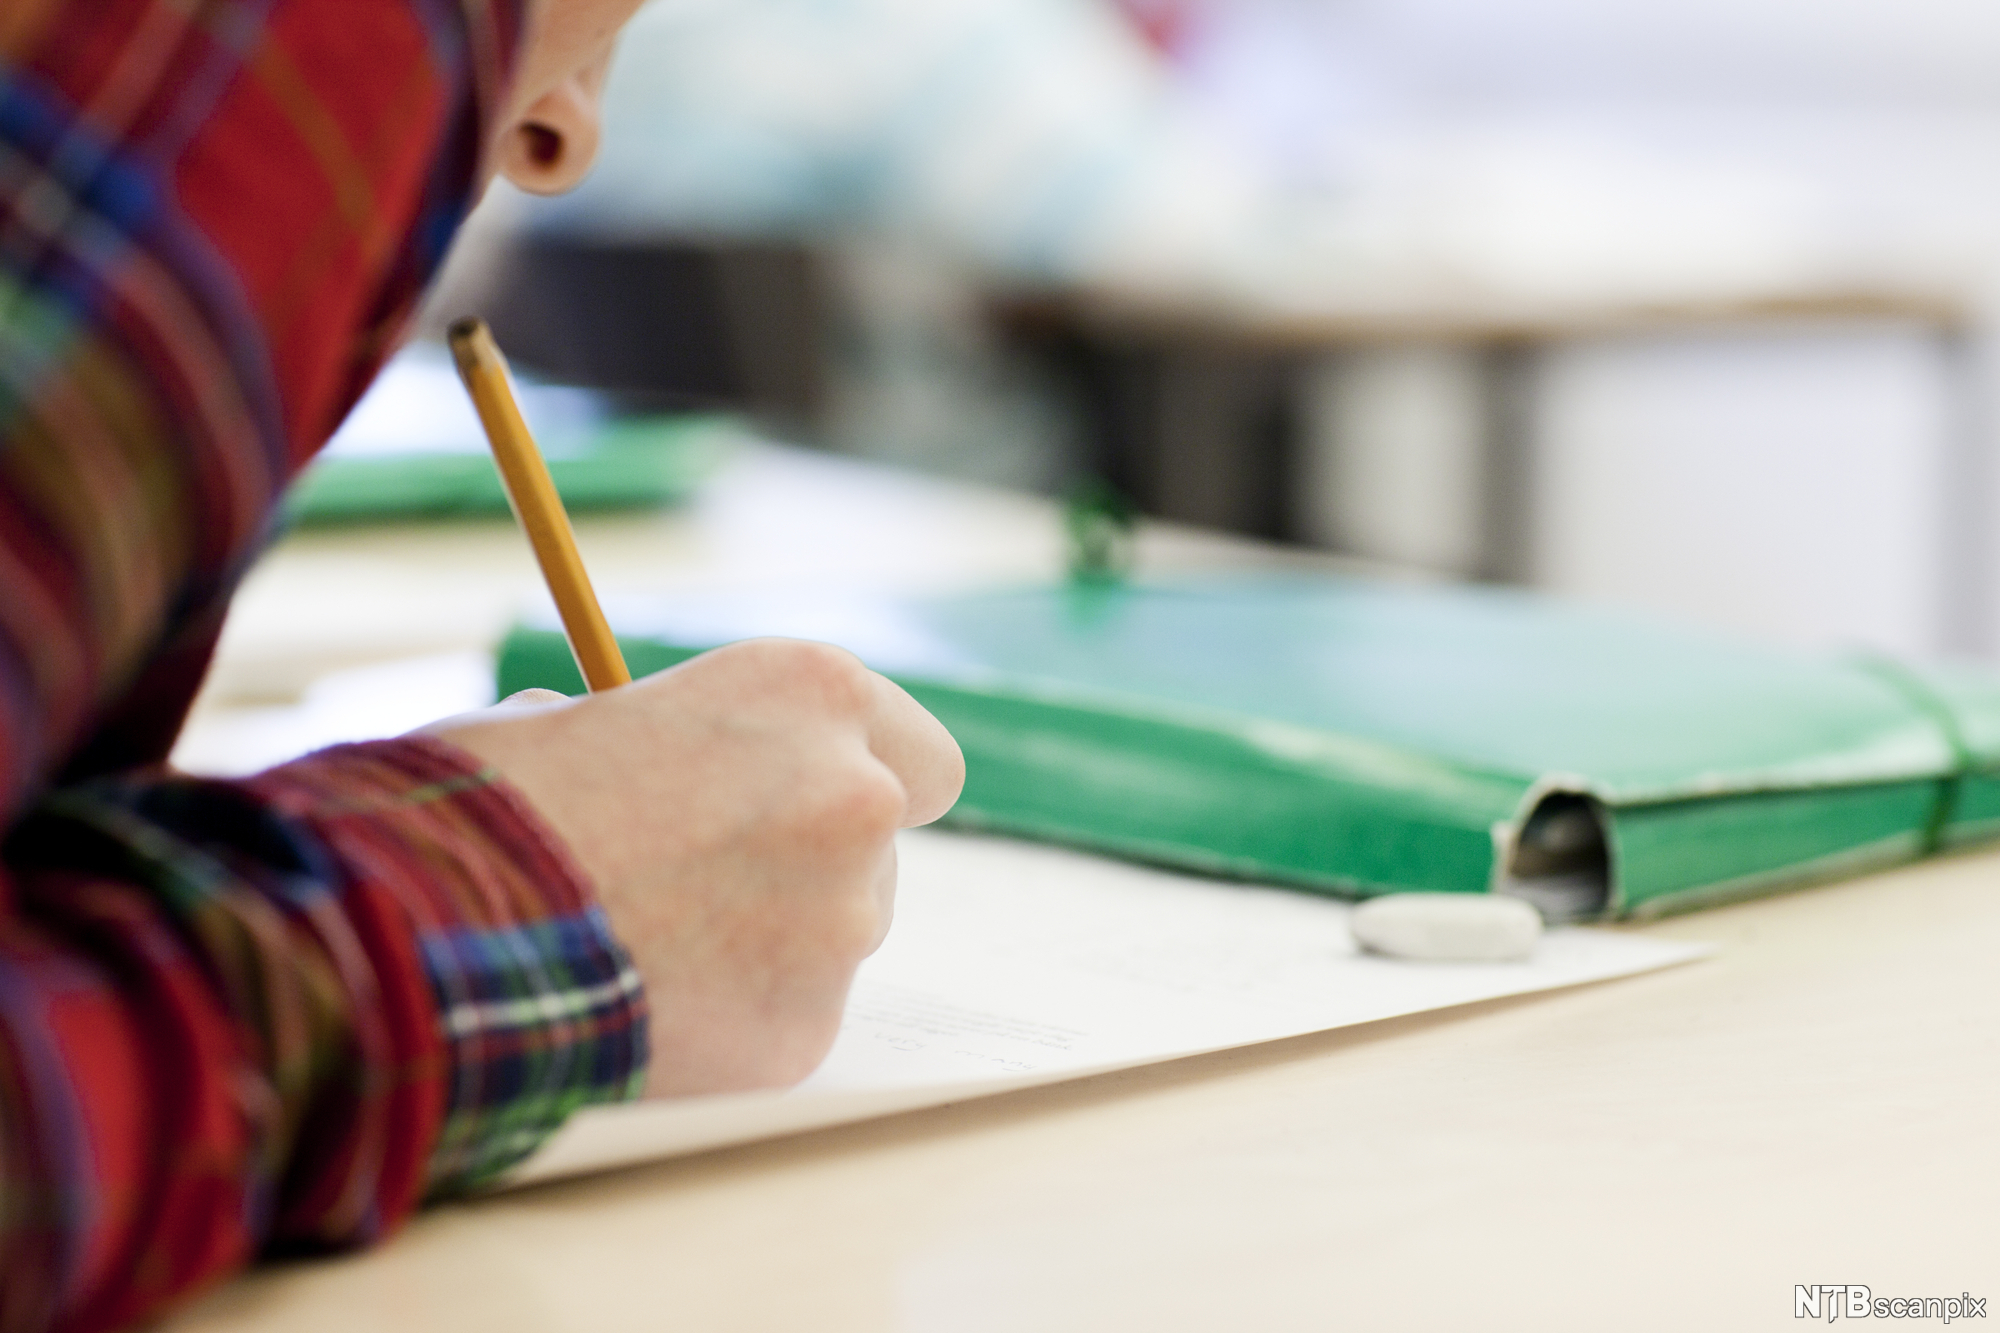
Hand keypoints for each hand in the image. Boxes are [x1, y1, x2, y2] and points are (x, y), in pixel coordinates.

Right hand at [424, 639, 963, 1095]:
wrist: (434, 926)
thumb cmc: (488, 801)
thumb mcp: (579, 714)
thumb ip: (659, 733)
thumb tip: (658, 756)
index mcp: (811, 693)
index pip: (919, 755)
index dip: (865, 780)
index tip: (814, 802)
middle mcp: (855, 799)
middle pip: (875, 850)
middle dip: (803, 864)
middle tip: (699, 880)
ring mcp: (841, 925)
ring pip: (831, 938)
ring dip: (766, 942)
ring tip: (641, 940)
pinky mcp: (804, 1031)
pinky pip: (782, 1020)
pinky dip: (728, 1018)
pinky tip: (639, 1000)